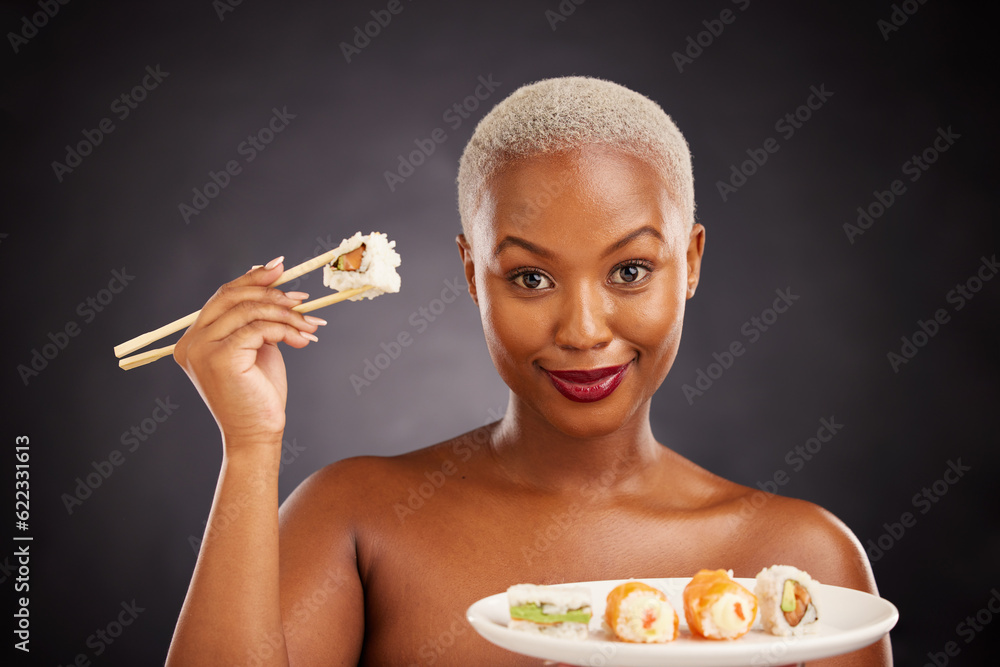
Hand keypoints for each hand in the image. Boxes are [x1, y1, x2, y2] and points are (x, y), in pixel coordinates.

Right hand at [173, 257, 325, 449]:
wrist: (257, 433)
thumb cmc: (258, 393)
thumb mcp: (256, 345)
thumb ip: (255, 315)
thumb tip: (267, 273)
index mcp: (194, 338)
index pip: (222, 296)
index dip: (252, 278)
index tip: (280, 267)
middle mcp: (191, 342)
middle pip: (232, 297)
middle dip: (272, 293)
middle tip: (303, 300)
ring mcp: (201, 350)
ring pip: (249, 311)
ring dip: (286, 314)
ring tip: (309, 326)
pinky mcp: (221, 359)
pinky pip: (259, 328)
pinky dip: (285, 330)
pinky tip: (301, 340)